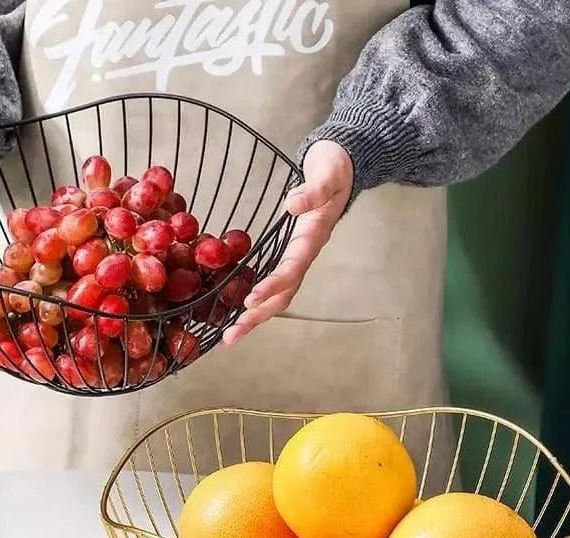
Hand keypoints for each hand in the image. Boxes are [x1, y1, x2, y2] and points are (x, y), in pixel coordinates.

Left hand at [222, 140, 352, 345]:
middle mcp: (303, 255)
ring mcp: (295, 257)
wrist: (340, 168)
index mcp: (312, 238)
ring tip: (229, 336)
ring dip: (253, 317)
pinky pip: (270, 283)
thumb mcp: (327, 174)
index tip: (250, 300)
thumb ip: (313, 190)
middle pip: (283, 295)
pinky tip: (233, 313)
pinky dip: (253, 301)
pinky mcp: (286, 254)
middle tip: (231, 336)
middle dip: (257, 317)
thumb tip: (292, 204)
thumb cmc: (333, 170)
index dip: (272, 286)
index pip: (291, 269)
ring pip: (276, 295)